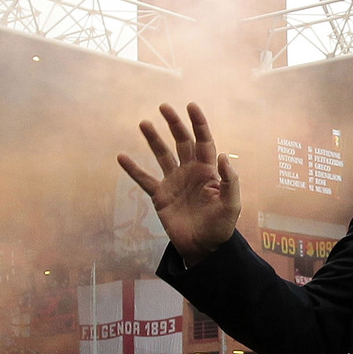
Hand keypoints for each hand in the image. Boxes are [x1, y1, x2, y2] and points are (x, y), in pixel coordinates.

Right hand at [117, 102, 239, 264]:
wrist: (204, 247)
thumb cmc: (221, 226)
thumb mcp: (231, 204)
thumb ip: (230, 181)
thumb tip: (223, 155)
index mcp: (208, 171)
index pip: (204, 142)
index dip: (198, 124)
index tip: (191, 106)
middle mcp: (190, 172)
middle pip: (182, 142)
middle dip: (174, 124)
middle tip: (164, 107)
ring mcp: (174, 182)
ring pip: (162, 155)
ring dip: (153, 140)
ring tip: (144, 123)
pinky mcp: (160, 196)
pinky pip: (144, 179)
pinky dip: (133, 169)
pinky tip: (122, 157)